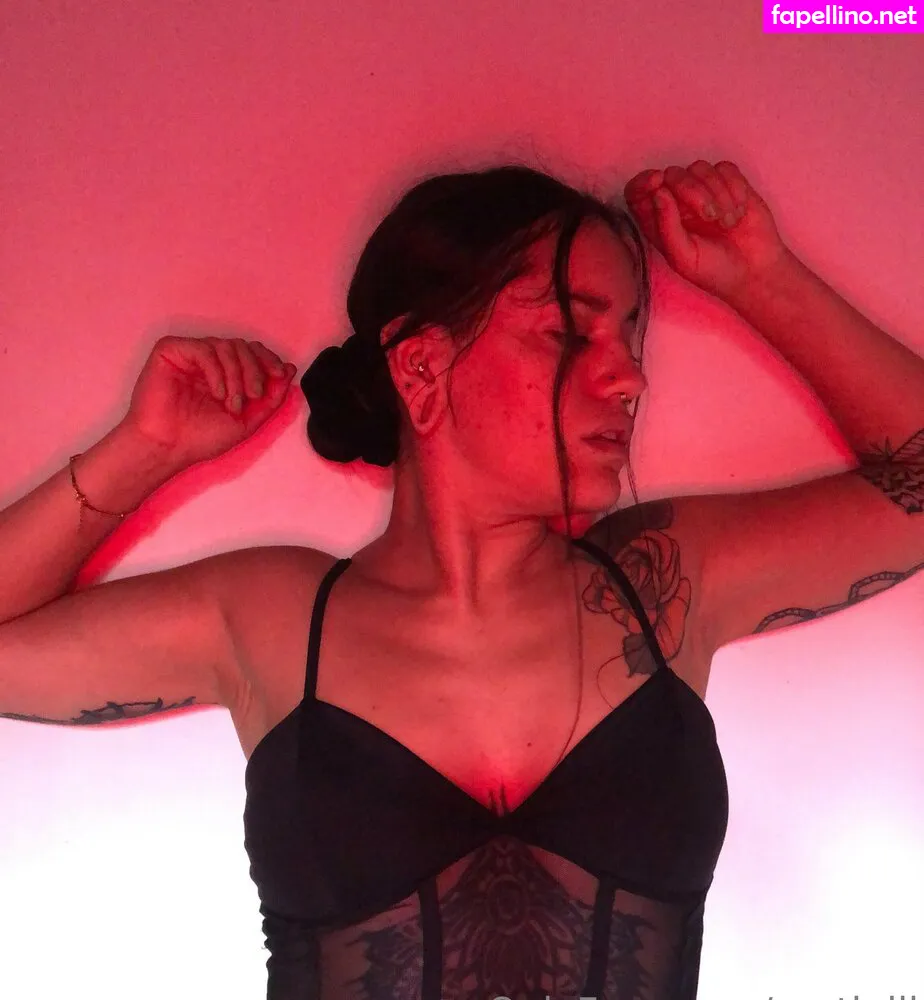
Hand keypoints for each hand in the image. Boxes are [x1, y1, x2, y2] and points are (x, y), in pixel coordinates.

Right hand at [120, 319, 297, 470]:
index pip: (252, 352)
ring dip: (236, 374)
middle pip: (242, 346)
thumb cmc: (201, 438)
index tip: (280, 375)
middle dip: (255, 369)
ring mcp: (190, 355)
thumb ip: (270, 397)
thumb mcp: (248, 420)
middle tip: (254, 394)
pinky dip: (216, 370)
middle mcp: (209, 361)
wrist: (168, 448)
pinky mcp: (170, 351)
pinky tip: (217, 392)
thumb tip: (290, 369)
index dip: (268, 359)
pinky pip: (203, 349)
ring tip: (232, 402)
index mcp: (225, 374)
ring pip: (226, 346)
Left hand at [624, 160, 789, 301]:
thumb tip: (658, 192)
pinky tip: (739, 212)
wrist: (753, 272)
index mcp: (659, 220)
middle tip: (710, 217)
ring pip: (700, 168)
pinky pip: (726, 168)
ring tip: (728, 222)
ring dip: (717, 193)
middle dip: (692, 191)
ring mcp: (703, 191)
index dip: (643, 181)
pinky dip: (734, 187)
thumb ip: (667, 226)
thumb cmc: (713, 271)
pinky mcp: (729, 185)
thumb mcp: (684, 257)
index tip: (658, 181)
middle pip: (673, 174)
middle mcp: (677, 203)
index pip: (638, 191)